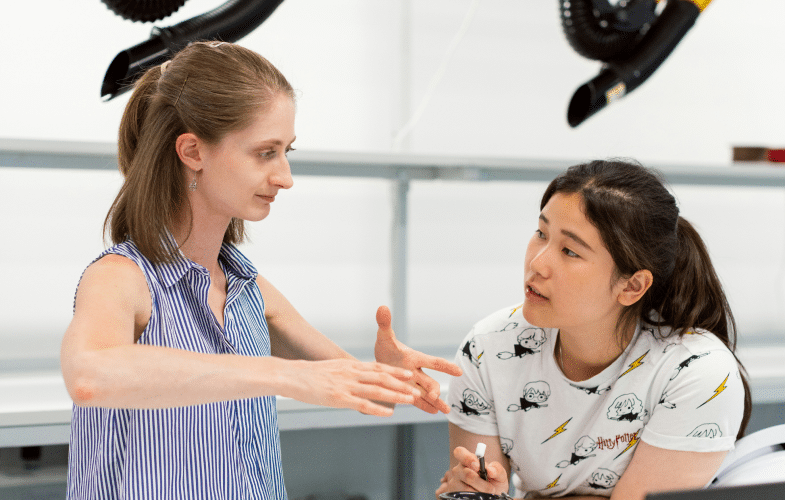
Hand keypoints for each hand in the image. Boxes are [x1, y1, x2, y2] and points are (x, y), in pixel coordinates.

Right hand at [284, 358, 419, 416]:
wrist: (290, 375)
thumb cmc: (307, 374)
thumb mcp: (331, 369)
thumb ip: (345, 373)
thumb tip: (355, 377)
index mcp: (349, 366)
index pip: (377, 367)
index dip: (395, 371)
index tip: (409, 374)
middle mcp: (351, 373)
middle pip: (382, 378)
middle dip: (401, 384)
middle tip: (417, 390)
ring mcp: (345, 385)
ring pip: (376, 390)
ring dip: (396, 395)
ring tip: (410, 400)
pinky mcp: (338, 398)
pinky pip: (362, 404)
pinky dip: (377, 408)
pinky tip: (388, 413)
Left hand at [374, 305, 462, 413]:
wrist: (379, 363)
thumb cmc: (385, 348)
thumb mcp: (384, 337)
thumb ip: (384, 324)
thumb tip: (382, 306)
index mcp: (414, 358)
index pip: (432, 362)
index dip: (445, 366)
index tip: (458, 371)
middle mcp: (416, 372)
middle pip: (429, 381)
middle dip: (433, 389)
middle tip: (435, 396)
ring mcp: (412, 384)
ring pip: (426, 394)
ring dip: (436, 401)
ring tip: (445, 411)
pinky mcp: (406, 393)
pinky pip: (417, 401)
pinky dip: (425, 407)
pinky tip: (435, 413)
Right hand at [435, 446, 508, 497]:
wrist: (492, 496)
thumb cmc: (494, 482)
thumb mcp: (500, 474)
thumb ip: (497, 469)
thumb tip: (490, 470)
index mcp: (468, 460)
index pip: (459, 452)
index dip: (467, 458)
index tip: (478, 466)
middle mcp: (459, 470)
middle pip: (466, 473)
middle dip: (481, 482)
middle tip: (491, 488)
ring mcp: (455, 482)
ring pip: (466, 487)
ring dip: (480, 492)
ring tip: (486, 493)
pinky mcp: (454, 493)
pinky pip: (464, 496)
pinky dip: (475, 497)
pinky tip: (479, 496)